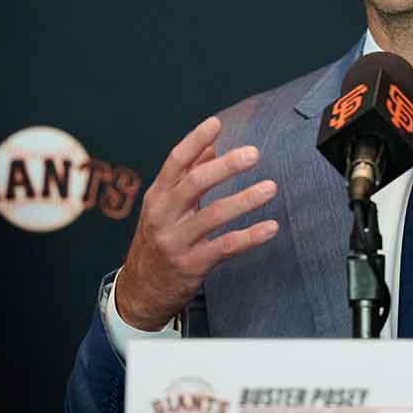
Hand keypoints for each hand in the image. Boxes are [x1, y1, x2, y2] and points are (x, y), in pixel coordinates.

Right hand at [116, 116, 278, 330]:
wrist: (142, 289)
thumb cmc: (159, 238)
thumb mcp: (166, 205)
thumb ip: (187, 174)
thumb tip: (210, 146)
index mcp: (158, 195)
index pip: (175, 161)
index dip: (195, 140)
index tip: (216, 123)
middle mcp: (164, 215)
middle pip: (194, 184)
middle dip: (226, 167)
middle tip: (254, 154)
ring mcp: (176, 241)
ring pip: (213, 216)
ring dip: (244, 200)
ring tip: (271, 187)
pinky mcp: (192, 264)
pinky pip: (225, 247)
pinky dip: (250, 236)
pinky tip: (271, 227)